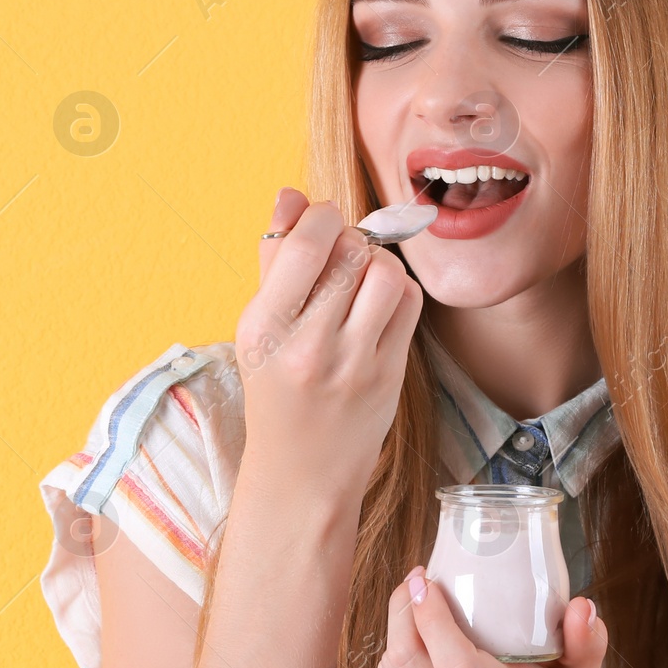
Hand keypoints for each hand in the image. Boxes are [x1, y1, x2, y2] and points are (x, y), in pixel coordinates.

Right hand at [235, 186, 423, 510]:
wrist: (301, 473)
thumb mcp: (259, 329)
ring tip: (361, 280)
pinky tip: (379, 305)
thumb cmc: (276, 391)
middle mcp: (307, 345)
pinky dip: (397, 289)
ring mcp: (352, 363)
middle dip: (349, 240)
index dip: (322, 216)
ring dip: (377, 262)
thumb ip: (274, 259)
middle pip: (349, 252)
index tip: (323, 220)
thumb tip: (291, 195)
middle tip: (341, 256)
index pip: (304, 243)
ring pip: (385, 272)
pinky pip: (408, 302)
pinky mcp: (389, 375)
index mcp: (264, 328)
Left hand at [377, 567, 612, 667]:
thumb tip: (582, 605)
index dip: (431, 617)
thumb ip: (587, 644)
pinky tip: (412, 642)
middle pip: (408, 664)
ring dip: (395, 633)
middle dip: (402, 611)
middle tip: (417, 582)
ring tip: (413, 605)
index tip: (428, 580)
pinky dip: (396, 662)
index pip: (456, 663)